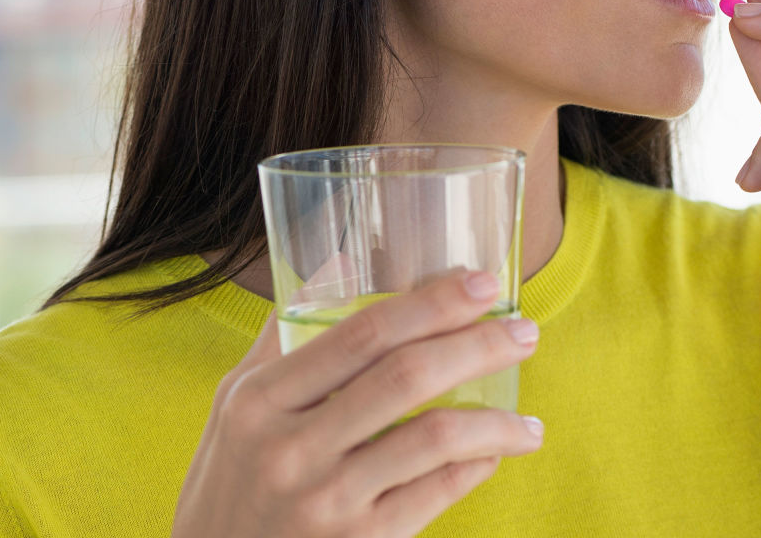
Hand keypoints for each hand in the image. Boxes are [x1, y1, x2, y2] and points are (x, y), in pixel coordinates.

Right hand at [172, 270, 543, 536]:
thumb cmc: (230, 483)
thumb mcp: (234, 406)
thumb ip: (285, 337)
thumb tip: (340, 260)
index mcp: (260, 400)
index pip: (362, 334)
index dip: (431, 303)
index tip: (481, 284)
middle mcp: (290, 449)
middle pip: (407, 377)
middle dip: (480, 346)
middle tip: (524, 333)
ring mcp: (326, 501)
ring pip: (437, 439)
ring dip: (498, 422)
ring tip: (529, 421)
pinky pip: (438, 493)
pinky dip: (477, 468)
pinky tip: (495, 455)